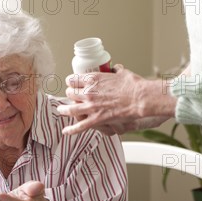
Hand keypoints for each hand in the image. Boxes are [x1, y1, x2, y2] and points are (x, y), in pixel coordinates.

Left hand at [57, 65, 175, 134]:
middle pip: (70, 93)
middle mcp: (89, 92)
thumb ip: (116, 71)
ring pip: (70, 108)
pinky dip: (71, 129)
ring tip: (61, 111)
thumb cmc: (133, 85)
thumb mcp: (122, 73)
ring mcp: (91, 106)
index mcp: (93, 79)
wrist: (140, 98)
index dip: (71, 82)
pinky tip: (65, 131)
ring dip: (64, 110)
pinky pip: (80, 126)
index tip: (72, 84)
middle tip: (71, 97)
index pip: (73, 79)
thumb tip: (116, 68)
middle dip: (70, 94)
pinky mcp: (96, 119)